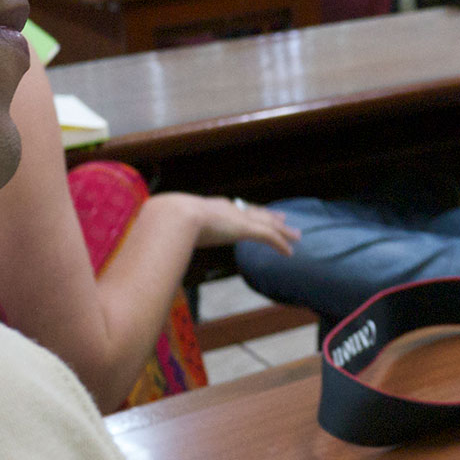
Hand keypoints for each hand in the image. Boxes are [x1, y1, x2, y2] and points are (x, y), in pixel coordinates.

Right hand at [166, 194, 298, 252]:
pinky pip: (269, 237)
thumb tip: (162, 245)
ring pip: (269, 224)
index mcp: (214, 207)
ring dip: (284, 231)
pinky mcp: (246, 229)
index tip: (256, 213)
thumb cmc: (168, 223)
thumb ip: (174, 236)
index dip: (249, 212)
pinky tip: (290, 252)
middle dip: (271, 217)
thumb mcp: (173, 228)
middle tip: (284, 218)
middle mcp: (230, 210)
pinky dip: (280, 244)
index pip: (237, 209)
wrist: (175, 216)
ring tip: (297, 236)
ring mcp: (239, 219)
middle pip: (257, 213)